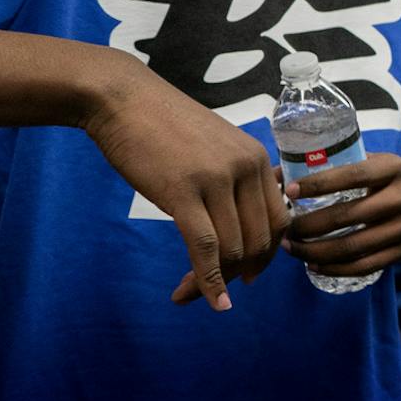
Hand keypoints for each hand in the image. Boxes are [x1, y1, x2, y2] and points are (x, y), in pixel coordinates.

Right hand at [79, 56, 289, 312]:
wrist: (122, 99)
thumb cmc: (163, 126)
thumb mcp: (215, 148)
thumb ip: (233, 180)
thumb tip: (240, 224)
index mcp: (257, 159)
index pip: (278, 221)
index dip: (266, 255)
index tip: (248, 274)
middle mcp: (246, 168)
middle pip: (259, 240)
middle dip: (241, 273)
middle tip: (219, 292)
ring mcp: (217, 179)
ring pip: (233, 249)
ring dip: (217, 281)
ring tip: (189, 295)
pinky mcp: (184, 192)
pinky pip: (205, 247)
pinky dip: (208, 280)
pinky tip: (208, 300)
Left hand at [279, 151, 400, 281]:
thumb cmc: (382, 177)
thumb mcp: (368, 161)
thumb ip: (333, 164)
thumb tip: (276, 173)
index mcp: (393, 167)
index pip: (354, 175)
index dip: (320, 184)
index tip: (290, 191)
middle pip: (349, 216)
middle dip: (310, 225)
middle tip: (286, 229)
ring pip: (354, 246)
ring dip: (316, 251)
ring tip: (292, 248)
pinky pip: (365, 266)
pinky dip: (335, 268)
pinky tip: (313, 265)